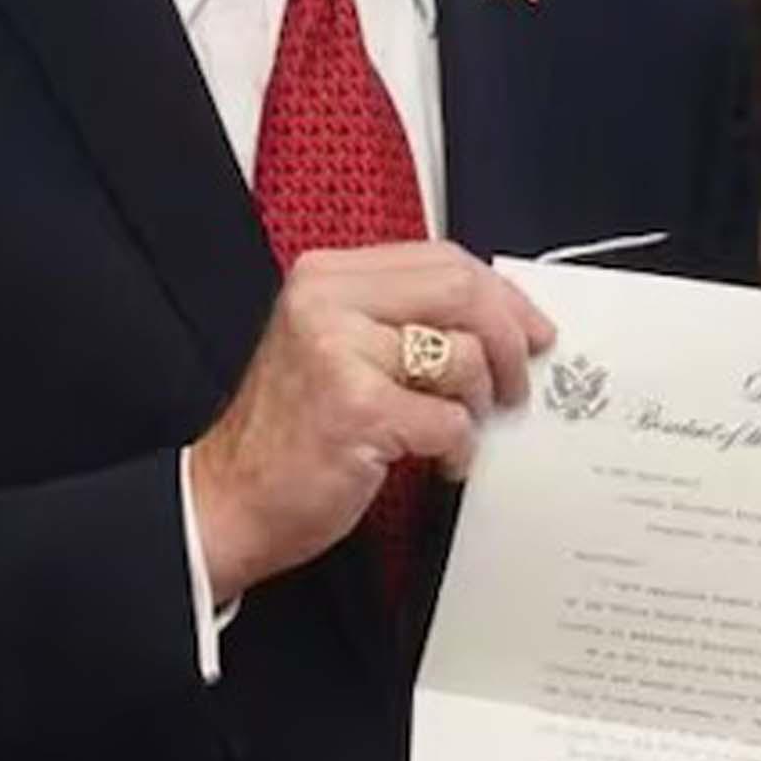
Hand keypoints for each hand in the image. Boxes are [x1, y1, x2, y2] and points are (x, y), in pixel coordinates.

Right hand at [189, 242, 551, 601]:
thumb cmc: (291, 433)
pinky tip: (439, 461)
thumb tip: (504, 315)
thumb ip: (406, 318)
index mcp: (326, 276)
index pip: (444, 259)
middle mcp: (328, 302)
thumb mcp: (339, 347)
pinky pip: (451, 420)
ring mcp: (340, 353)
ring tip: (457, 428)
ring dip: (479, 403)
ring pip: (464, 356)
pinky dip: (459, 448)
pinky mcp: (358, 410)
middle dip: (508, 342)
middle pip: (463, 292)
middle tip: (516, 384)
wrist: (229, 501)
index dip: (503, 296)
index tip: (531, 329)